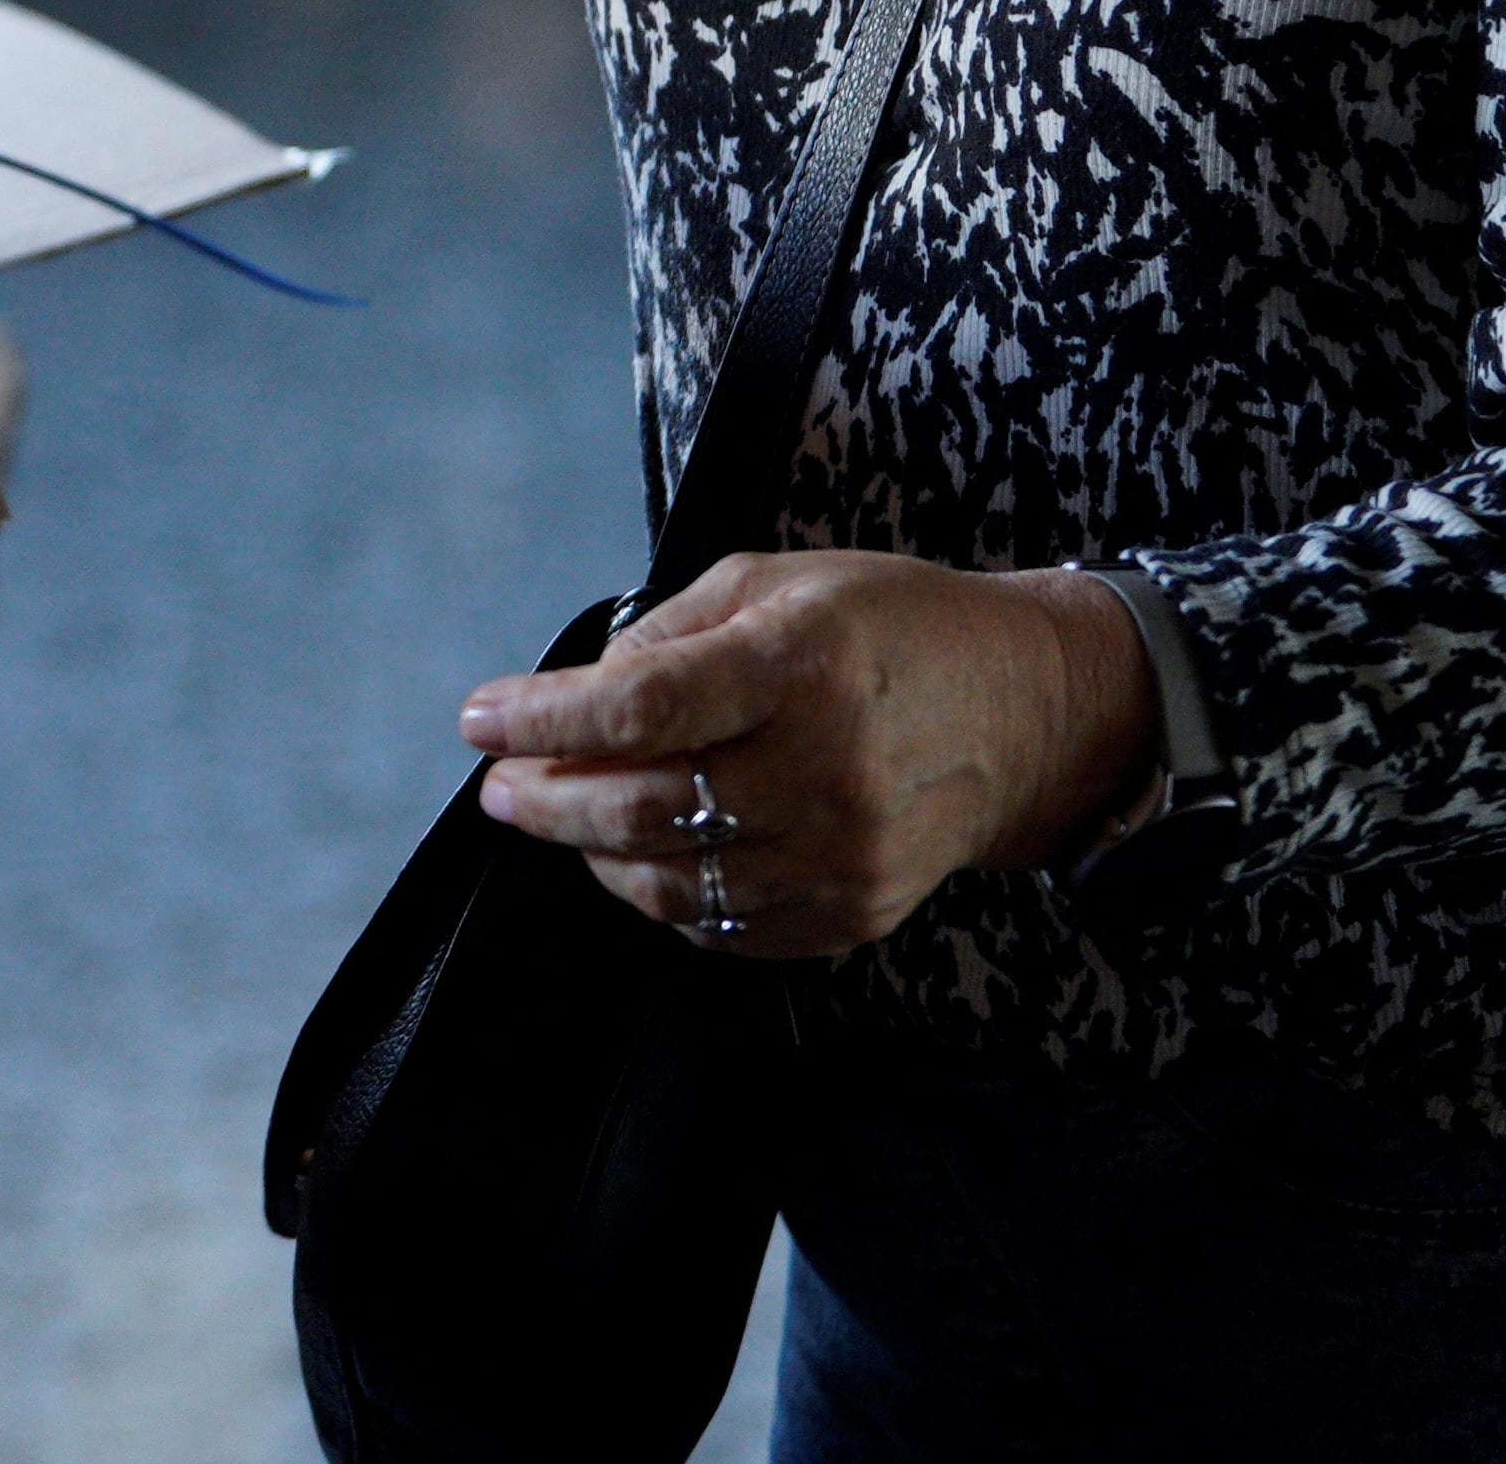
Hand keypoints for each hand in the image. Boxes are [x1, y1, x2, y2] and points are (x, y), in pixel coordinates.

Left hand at [460, 552, 1153, 957]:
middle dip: (546, 797)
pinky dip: (661, 894)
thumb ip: (669, 632)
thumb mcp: (776, 581)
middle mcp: (823, 766)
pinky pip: (723, 924)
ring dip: (592, 852)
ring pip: (671, 879)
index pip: (638, 708)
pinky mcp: (852, 913)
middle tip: (504, 784)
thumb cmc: (889, 627)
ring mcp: (841, 853)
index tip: (481, 719)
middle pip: (640, 805)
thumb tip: (578, 693)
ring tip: (561, 815)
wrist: (1024, 711)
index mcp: (799, 663)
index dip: (543, 718)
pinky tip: (635, 857)